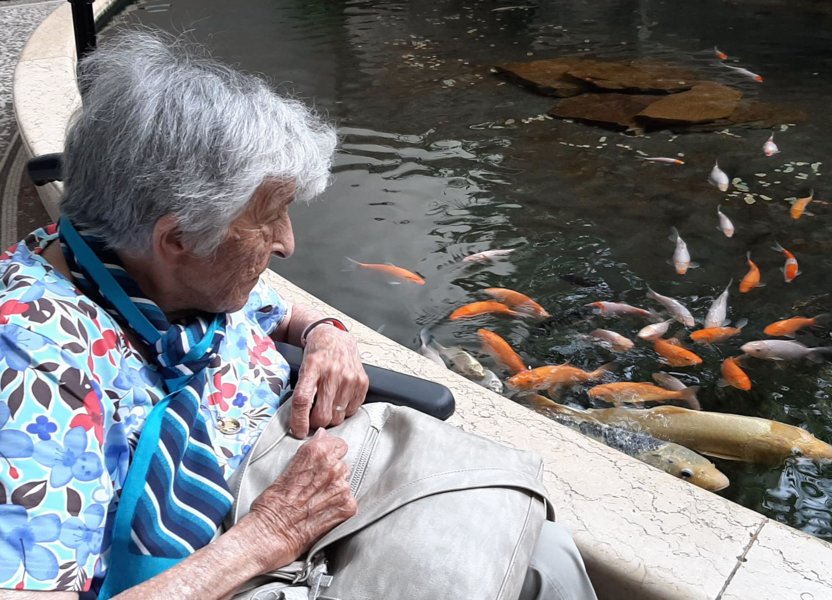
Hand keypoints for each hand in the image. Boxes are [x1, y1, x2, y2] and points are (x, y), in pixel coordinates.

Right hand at [244, 428, 356, 572]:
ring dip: (336, 491)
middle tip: (315, 488)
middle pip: (342, 465)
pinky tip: (323, 513)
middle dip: (332, 474)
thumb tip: (322, 435)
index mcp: (317, 453)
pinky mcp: (347, 507)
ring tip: (316, 503)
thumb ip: (311, 451)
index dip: (332, 453)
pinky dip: (339, 508)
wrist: (271, 533)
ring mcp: (342, 488)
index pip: (339, 444)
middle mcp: (333, 467)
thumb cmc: (272, 504)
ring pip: (346, 484)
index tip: (326, 461)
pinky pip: (349, 502)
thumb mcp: (288, 468)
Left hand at [291, 325, 368, 437]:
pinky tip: (339, 400)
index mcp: (313, 367)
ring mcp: (350, 377)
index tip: (298, 431)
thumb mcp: (303, 367)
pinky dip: (344, 411)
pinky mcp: (362, 382)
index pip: (303, 400)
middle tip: (312, 418)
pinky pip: (352, 411)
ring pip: (338, 416)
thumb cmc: (318, 355)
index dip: (299, 421)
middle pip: (322, 414)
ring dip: (330, 417)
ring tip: (327, 406)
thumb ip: (301, 391)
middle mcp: (332, 372)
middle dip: (315, 423)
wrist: (336, 339)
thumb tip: (299, 421)